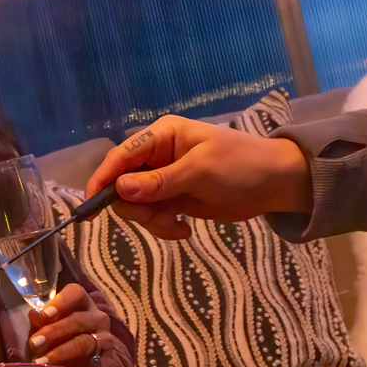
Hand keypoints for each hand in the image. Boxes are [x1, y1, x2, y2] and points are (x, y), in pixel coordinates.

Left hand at [26, 282, 110, 366]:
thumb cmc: (55, 343)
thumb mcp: (43, 329)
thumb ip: (39, 321)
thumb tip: (37, 314)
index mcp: (81, 304)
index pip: (76, 294)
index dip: (60, 303)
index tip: (44, 314)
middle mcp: (97, 318)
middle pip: (78, 320)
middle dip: (54, 332)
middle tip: (34, 343)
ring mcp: (105, 340)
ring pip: (85, 343)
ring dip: (61, 353)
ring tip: (41, 362)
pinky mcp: (108, 363)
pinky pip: (93, 366)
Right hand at [86, 116, 310, 241]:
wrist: (276, 184)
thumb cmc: (241, 166)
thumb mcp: (200, 171)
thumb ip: (159, 182)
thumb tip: (119, 190)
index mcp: (162, 136)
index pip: (121, 156)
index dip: (102, 179)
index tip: (89, 206)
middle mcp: (158, 156)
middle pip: (123, 185)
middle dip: (136, 207)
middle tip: (158, 218)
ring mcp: (165, 179)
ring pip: (136, 205)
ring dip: (151, 220)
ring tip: (177, 225)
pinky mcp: (175, 200)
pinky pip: (153, 216)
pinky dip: (164, 227)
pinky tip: (184, 230)